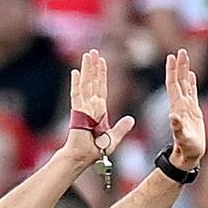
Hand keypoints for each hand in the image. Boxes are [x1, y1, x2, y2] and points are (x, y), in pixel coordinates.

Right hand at [65, 49, 135, 165]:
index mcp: (99, 110)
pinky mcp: (77, 112)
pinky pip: (77, 95)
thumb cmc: (96, 149)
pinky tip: (76, 72)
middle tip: (93, 51)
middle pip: (93, 81)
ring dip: (87, 69)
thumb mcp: (113, 138)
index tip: (102, 61)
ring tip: (87, 55)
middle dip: (93, 66)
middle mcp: (90, 106)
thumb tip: (131, 119)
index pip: (101, 88)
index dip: (102, 74)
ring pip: (86, 84)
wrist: (84, 156)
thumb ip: (121, 128)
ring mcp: (82, 107)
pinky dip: (76, 83)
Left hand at [165, 49, 205, 170]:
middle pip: (179, 81)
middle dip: (179, 66)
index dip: (172, 71)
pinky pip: (192, 93)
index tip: (171, 57)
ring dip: (185, 70)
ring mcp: (187, 107)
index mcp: (177, 108)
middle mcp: (180, 105)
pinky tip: (191, 74)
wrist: (188, 156)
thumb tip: (173, 117)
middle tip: (181, 51)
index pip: (173, 85)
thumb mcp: (182, 139)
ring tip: (185, 56)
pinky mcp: (194, 112)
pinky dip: (192, 82)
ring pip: (186, 84)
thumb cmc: (186, 149)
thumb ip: (178, 128)